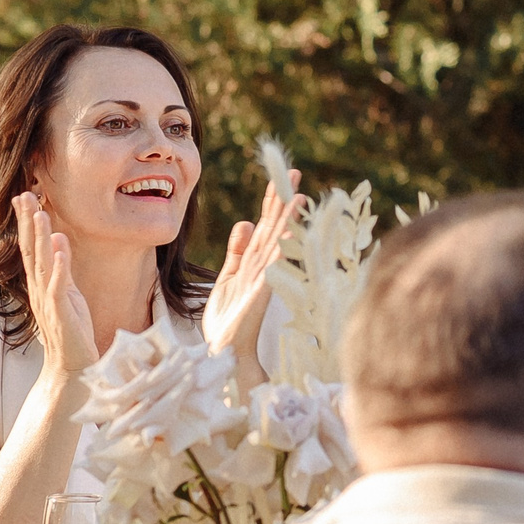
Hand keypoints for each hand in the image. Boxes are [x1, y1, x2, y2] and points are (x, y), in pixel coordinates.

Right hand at [15, 192, 95, 379]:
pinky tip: (59, 249)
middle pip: (30, 249)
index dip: (27, 221)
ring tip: (41, 213)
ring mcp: (48, 300)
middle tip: (25, 194)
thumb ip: (61, 266)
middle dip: (28, 221)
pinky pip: (58, 286)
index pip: (31, 246)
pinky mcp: (61, 313)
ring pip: (42, 263)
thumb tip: (58, 238)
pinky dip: (59, 267)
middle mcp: (40, 288)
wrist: (72, 364)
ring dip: (40, 238)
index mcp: (42, 282)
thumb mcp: (67, 290)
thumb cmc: (71, 326)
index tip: (25, 195)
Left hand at [204, 166, 301, 370]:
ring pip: (276, 243)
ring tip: (298, 197)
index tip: (279, 177)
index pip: (266, 224)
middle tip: (294, 173)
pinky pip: (270, 269)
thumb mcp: (228, 277)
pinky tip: (285, 236)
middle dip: (283, 201)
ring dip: (288, 221)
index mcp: (254, 261)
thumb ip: (237, 252)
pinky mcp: (259, 295)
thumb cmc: (228, 318)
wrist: (225, 350)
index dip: (272, 201)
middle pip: (274, 227)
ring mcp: (263, 280)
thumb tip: (245, 222)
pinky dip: (279, 253)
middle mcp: (262, 267)